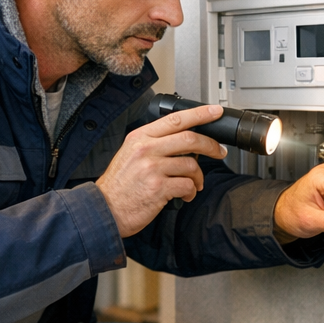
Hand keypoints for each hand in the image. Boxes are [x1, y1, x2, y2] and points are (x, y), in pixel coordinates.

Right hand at [96, 103, 227, 237]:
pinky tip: (186, 195)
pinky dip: (191, 191)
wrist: (105, 209)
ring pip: (191, 164)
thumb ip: (153, 144)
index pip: (175, 119)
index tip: (214, 112)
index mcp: (139, 137)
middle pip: (190, 138)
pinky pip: (187, 185)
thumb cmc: (118, 185)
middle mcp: (146, 149)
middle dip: (211, 145)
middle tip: (219, 152)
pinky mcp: (159, 188)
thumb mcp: (129, 154)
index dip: (200, 114)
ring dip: (198, 176)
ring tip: (194, 184)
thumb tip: (183, 142)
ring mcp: (152, 168)